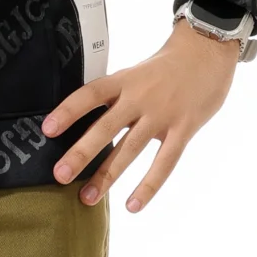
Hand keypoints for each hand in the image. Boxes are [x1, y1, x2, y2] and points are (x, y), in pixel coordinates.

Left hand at [41, 20, 240, 213]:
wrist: (209, 51)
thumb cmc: (168, 67)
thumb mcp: (137, 73)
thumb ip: (117, 96)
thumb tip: (87, 123)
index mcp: (125, 80)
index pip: (90, 94)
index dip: (68, 110)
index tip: (47, 130)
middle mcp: (140, 97)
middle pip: (105, 127)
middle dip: (81, 153)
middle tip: (59, 176)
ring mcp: (162, 114)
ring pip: (130, 149)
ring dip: (107, 176)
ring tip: (87, 198)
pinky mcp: (184, 129)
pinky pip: (164, 162)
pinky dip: (148, 185)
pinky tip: (132, 205)